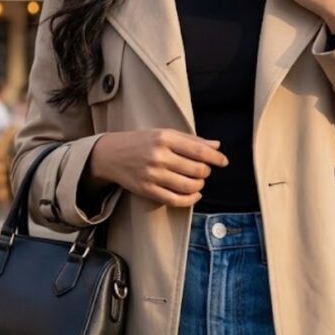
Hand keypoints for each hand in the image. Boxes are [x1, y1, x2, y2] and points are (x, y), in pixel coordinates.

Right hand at [88, 129, 228, 207]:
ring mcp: (152, 175)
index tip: (224, 161)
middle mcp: (159, 156)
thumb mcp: (164, 133)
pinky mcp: (147, 190)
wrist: (110, 155)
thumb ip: (190, 140)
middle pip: (196, 169)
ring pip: (188, 186)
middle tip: (205, 170)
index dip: (216, 157)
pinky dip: (190, 200)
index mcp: (164, 138)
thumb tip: (217, 146)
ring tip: (199, 181)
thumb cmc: (141, 141)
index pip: (199, 150)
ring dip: (200, 185)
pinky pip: (175, 200)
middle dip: (206, 171)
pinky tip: (195, 194)